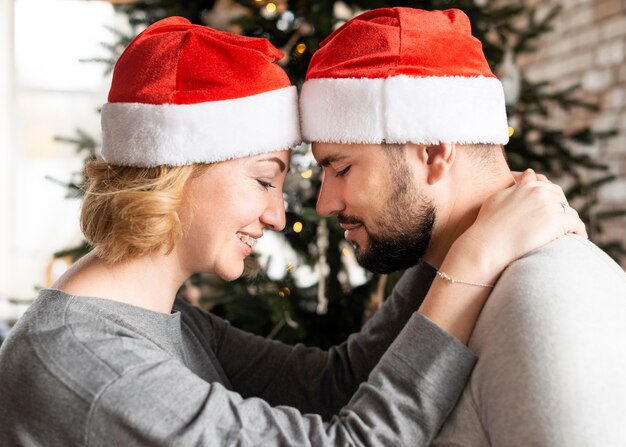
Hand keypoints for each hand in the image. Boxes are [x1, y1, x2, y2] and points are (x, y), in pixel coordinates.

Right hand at [456, 169, 586, 274]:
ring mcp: (549, 206)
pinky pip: (577, 225)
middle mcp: (540, 192)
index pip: (546, 185)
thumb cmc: (487, 225)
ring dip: (569, 222)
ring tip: (568, 233)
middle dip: (561, 209)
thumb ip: (517, 185)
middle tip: (559, 223)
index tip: (548, 209)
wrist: (487, 245)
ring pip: (570, 212)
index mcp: (527, 185)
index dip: (549, 197)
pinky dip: (579, 232)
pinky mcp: (557, 222)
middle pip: (561, 198)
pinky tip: (576, 239)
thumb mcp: (497, 198)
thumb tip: (529, 173)